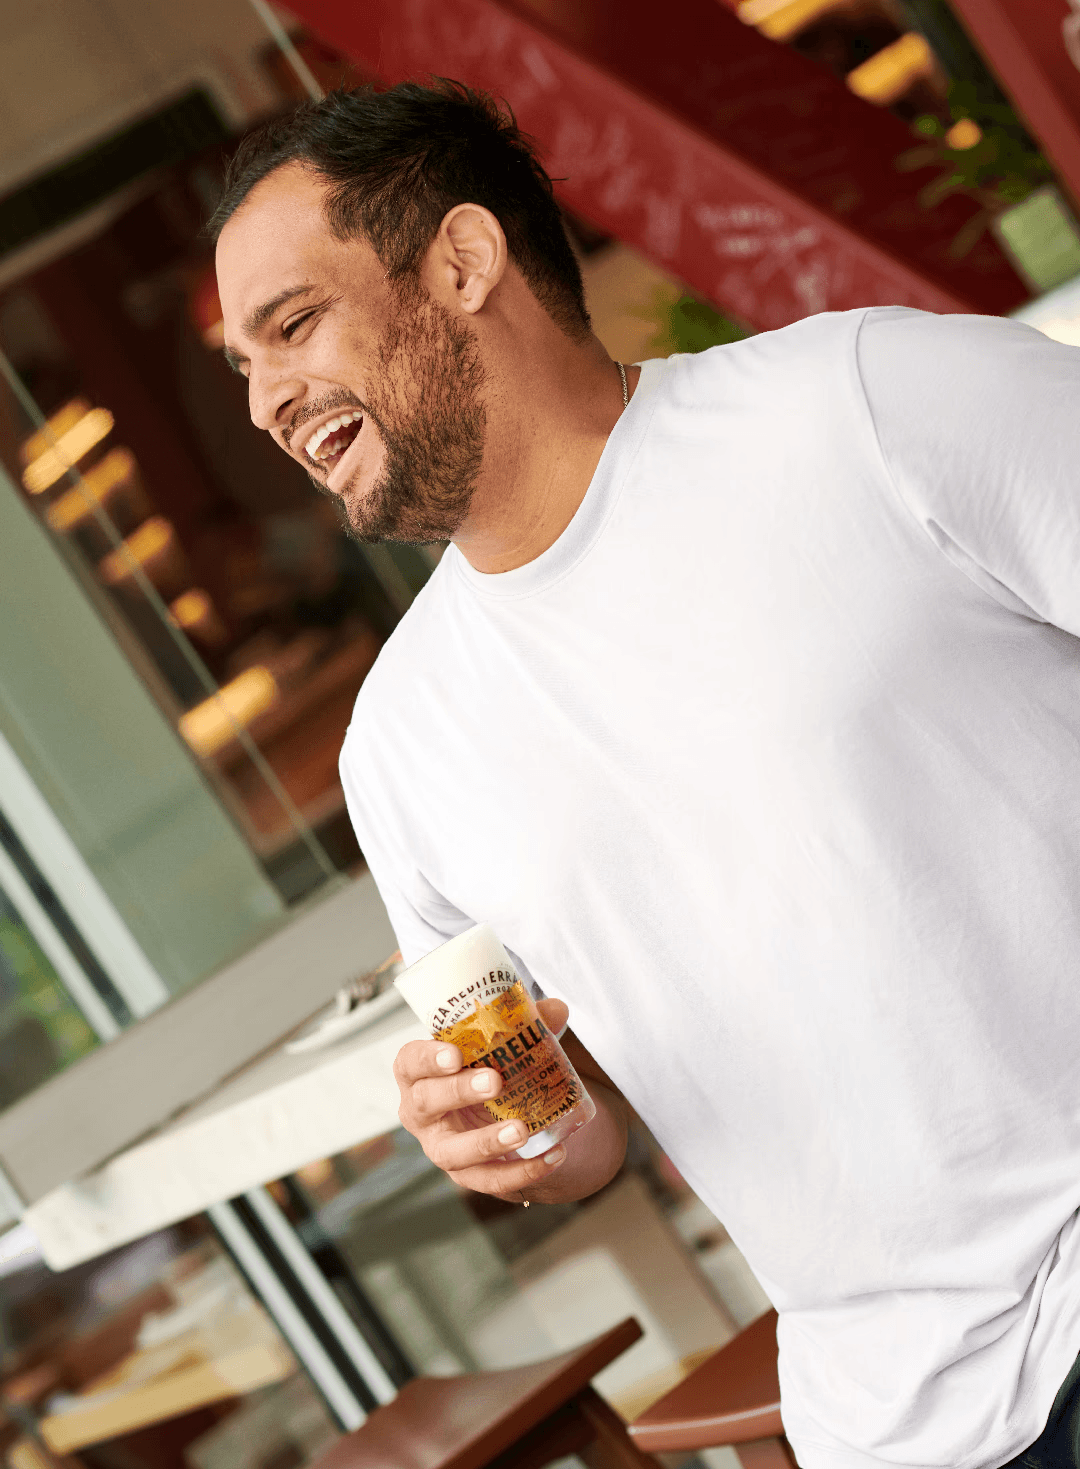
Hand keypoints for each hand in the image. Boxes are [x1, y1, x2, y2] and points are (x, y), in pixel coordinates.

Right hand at [393, 998, 569, 1198]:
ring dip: (486, 1142)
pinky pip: (489, 1180)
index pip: (410, 1062)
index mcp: (419, 1073)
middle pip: (425, 1103)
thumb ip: (525, 1023)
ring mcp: (440, 1146)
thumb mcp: (500, 1043)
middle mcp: (421, 1112)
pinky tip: (552, 1156)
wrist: (497, 1111)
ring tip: (521, 1130)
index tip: (455, 1054)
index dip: (427, 1059)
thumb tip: (557, 1009)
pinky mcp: (466, 1174)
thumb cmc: (486, 1066)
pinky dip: (521, 1171)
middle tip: (495, 1081)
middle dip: (459, 1092)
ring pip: (451, 1152)